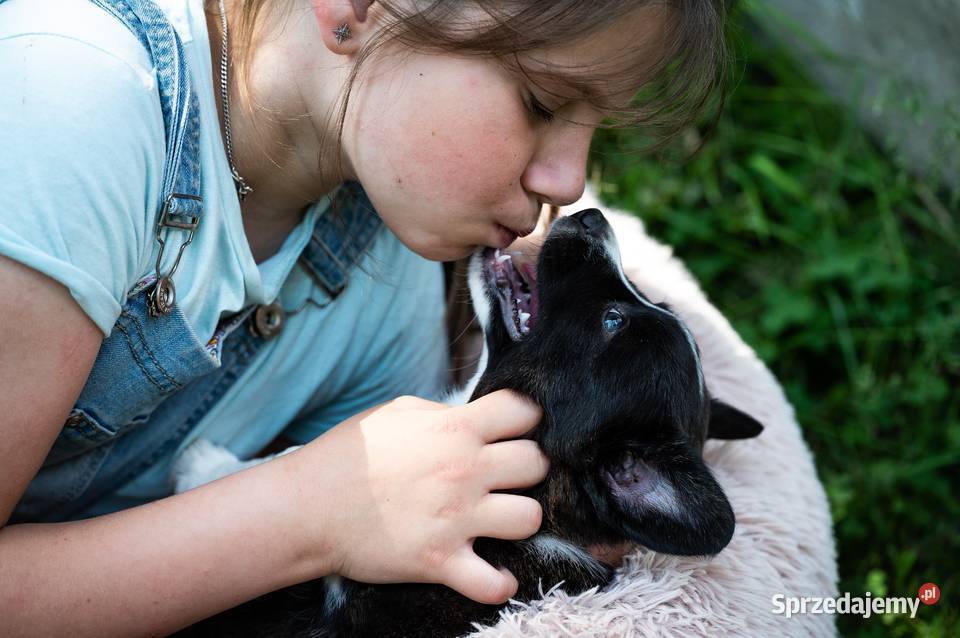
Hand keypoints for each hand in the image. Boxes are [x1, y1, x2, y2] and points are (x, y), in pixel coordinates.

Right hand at [290, 389, 547, 604]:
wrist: (308, 507)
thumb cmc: (350, 456)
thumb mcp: (398, 412)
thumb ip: (444, 413)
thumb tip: (474, 418)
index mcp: (454, 429)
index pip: (524, 411)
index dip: (526, 420)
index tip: (514, 431)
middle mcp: (464, 470)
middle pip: (536, 463)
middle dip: (526, 469)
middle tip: (504, 477)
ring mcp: (456, 518)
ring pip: (530, 518)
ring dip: (519, 520)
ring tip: (499, 520)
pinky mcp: (440, 561)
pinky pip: (492, 583)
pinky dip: (498, 583)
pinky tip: (492, 573)